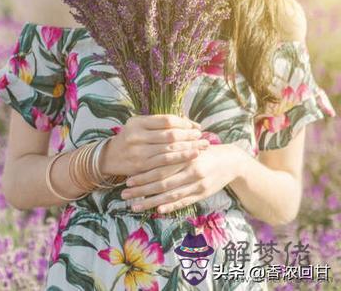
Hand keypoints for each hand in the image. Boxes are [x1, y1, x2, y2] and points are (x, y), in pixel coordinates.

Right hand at [99, 114, 208, 177]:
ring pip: (169, 150)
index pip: (167, 120)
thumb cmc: (131, 139)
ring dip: (189, 148)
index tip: (195, 126)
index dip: (184, 123)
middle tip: (202, 137)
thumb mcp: (141, 126)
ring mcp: (138, 152)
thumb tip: (191, 124)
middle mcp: (136, 136)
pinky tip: (191, 157)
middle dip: (189, 136)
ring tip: (202, 146)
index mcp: (137, 122)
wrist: (110, 157)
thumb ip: (161, 124)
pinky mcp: (140, 166)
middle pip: (170, 135)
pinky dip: (180, 159)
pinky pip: (165, 163)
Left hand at [120, 143, 245, 213]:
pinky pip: (184, 202)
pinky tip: (158, 210)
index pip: (159, 167)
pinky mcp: (203, 194)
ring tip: (134, 206)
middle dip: (142, 189)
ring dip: (151, 202)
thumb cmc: (203, 151)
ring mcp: (197, 184)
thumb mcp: (188, 146)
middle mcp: (191, 170)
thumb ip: (170, 152)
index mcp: (184, 156)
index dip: (143, 175)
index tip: (128, 180)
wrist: (231, 161)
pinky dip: (171, 206)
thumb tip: (144, 156)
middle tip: (125, 194)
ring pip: (171, 195)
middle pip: (162, 182)